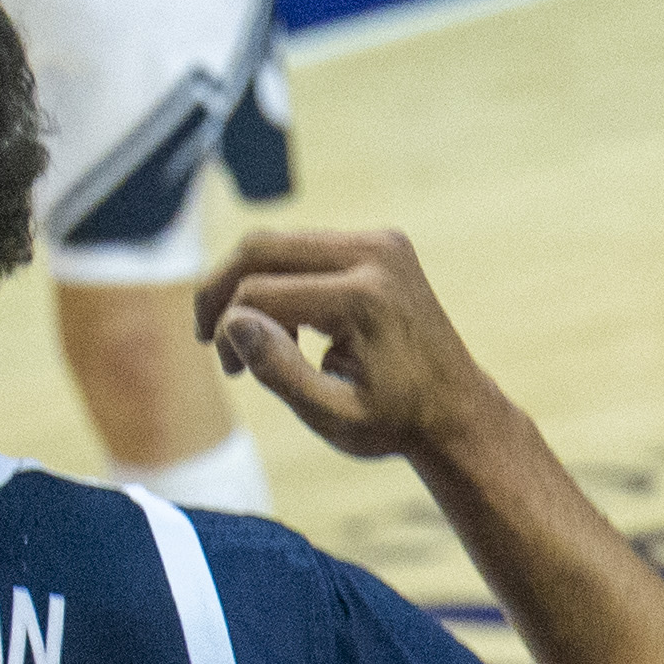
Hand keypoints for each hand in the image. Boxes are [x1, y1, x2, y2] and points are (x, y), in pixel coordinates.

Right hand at [194, 228, 507, 460]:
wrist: (456, 410)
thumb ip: (280, 370)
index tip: (234, 372)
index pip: (260, 293)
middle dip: (220, 290)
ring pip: (276, 244)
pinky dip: (276, 281)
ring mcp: (380, 242)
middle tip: (207, 337)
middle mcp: (376, 254)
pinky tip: (282, 325)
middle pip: (261, 248)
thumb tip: (233, 323)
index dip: (229, 332)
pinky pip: (302, 248)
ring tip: (250, 340)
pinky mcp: (379, 244)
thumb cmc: (395, 421)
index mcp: (366, 296)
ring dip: (247, 286)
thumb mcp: (333, 415)